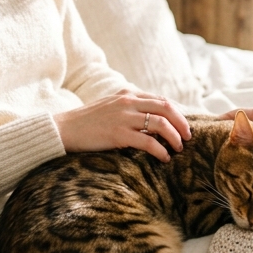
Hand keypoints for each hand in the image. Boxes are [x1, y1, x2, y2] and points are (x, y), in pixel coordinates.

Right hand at [54, 90, 191, 161]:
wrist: (64, 128)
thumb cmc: (87, 122)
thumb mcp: (110, 107)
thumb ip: (129, 109)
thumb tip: (151, 124)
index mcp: (127, 94)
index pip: (161, 100)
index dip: (177, 113)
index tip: (183, 126)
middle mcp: (128, 102)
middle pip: (166, 108)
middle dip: (182, 123)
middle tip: (188, 137)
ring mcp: (123, 117)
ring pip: (161, 124)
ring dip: (174, 137)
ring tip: (178, 148)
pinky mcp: (118, 134)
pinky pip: (148, 142)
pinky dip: (160, 150)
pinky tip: (164, 158)